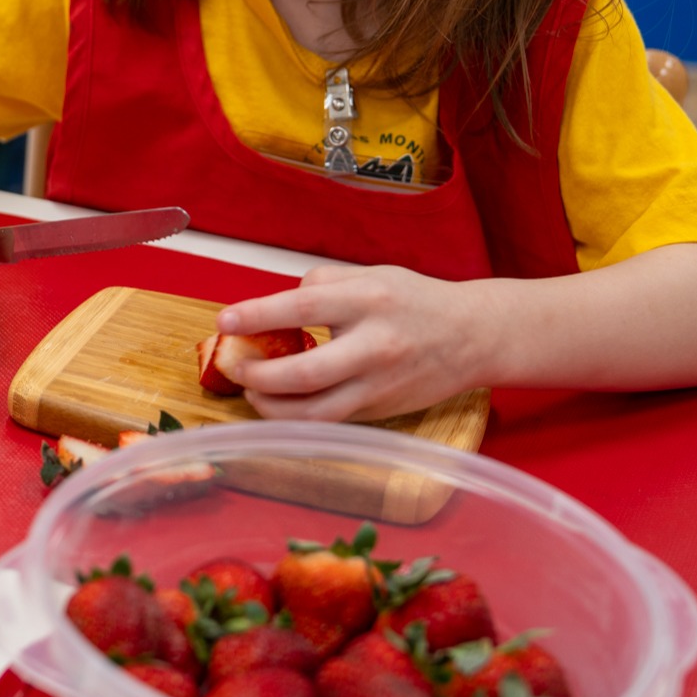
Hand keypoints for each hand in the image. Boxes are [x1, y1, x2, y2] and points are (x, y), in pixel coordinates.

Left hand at [213, 264, 496, 421]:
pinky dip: (297, 418)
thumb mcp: (370, 274)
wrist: (473, 337)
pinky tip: (279, 405)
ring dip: (272, 408)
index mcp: (369, 301)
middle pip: (306, 373)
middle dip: (259, 376)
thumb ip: (321, 284)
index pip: (304, 307)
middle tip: (235, 367)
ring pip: (316, 412)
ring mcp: (379, 386)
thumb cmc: (415, 301)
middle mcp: (375, 346)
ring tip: (252, 391)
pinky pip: (329, 422)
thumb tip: (275, 308)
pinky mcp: (380, 412)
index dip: (258, 315)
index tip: (224, 321)